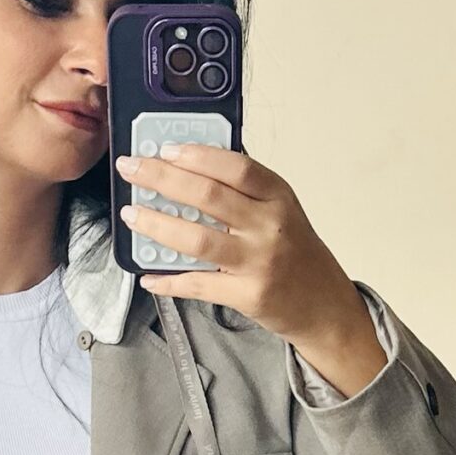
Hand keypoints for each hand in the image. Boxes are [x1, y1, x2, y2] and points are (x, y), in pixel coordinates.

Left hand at [115, 141, 367, 351]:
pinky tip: (148, 275)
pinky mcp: (248, 295)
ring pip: (197, 240)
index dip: (197, 156)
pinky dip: (169, 281)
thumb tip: (193, 165)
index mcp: (278, 196)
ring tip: (131, 215)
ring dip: (157, 225)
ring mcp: (259, 262)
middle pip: (209, 197)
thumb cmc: (296, 253)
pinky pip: (199, 285)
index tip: (164, 148)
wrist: (324, 306)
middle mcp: (270, 226)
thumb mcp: (281, 210)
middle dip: (162, 179)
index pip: (236, 167)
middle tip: (131, 169)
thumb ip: (246, 190)